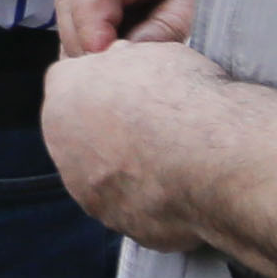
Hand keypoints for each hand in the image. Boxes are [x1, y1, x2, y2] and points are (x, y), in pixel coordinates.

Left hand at [38, 37, 227, 248]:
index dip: (106, 85)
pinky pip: (134, 208)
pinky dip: (154, 199)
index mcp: (62, 97)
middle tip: (156, 125)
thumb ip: (122, 62)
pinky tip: (183, 186)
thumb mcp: (148, 52)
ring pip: (106, 177)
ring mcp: (89, 194)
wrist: (214, 158)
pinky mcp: (119, 225)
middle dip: (112, 131)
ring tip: (175, 159)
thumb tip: (121, 62)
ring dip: (131, 170)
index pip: (70, 85)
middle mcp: (64, 149)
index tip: (136, 89)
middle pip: (82, 135)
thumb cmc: (183, 98)